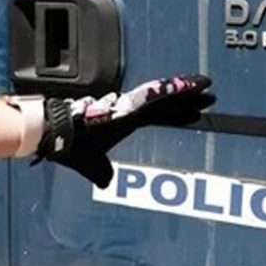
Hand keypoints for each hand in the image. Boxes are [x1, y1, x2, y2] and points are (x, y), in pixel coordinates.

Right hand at [33, 74, 215, 187]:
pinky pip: (155, 98)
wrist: (55, 135)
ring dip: (186, 91)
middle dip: (188, 98)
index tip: (196, 110)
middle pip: (165, 103)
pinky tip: (189, 88)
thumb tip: (106, 180)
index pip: (157, 116)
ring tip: (207, 85)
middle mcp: (129, 112)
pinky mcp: (127, 109)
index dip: (178, 113)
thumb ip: (101, 171)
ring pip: (164, 97)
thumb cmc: (69, 146)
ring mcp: (129, 109)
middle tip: (210, 93)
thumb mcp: (91, 164)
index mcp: (123, 122)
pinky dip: (174, 92)